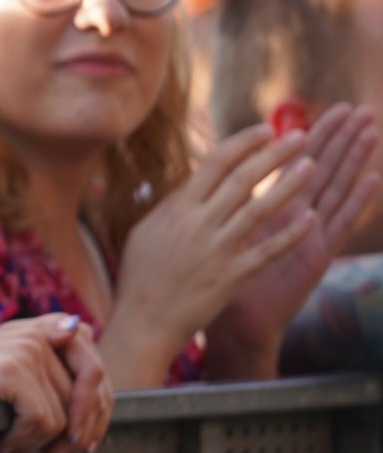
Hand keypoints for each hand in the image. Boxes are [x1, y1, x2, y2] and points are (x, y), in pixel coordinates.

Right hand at [0, 313, 111, 452]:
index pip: (94, 364)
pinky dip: (24, 442)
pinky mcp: (10, 369)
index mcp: (38, 330)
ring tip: (12, 444)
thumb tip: (89, 419)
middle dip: (82, 430)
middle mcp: (35, 334)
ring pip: (66, 415)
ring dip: (41, 442)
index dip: (99, 406)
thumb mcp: (3, 380)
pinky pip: (43, 422)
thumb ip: (44, 383)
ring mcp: (24, 348)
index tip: (86, 439)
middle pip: (92, 390)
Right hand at [104, 122, 316, 386]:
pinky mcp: (232, 276)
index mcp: (178, 209)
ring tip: (312, 165)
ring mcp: (217, 250)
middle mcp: (199, 225)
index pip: (215, 163)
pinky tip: (311, 219)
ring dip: (289, 185)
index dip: (243, 143)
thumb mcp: (146, 231)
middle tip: (300, 136)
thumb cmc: (141, 276)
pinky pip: (267, 251)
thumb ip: (172, 206)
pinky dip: (290, 234)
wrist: (144, 322)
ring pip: (260, 209)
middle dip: (274, 153)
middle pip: (243, 178)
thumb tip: (195, 182)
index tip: (265, 130)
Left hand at [209, 104, 379, 377]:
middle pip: (321, 169)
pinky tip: (373, 178)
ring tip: (372, 131)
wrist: (233, 323)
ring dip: (354, 160)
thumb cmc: (220, 279)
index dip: (309, 137)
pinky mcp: (317, 256)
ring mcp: (310, 235)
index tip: (325, 108)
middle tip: (360, 109)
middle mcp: (295, 218)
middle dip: (339, 139)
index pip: (291, 164)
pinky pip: (339, 225)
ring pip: (336, 189)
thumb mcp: (217, 234)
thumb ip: (217, 206)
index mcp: (270, 208)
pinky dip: (357, 201)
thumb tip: (204, 176)